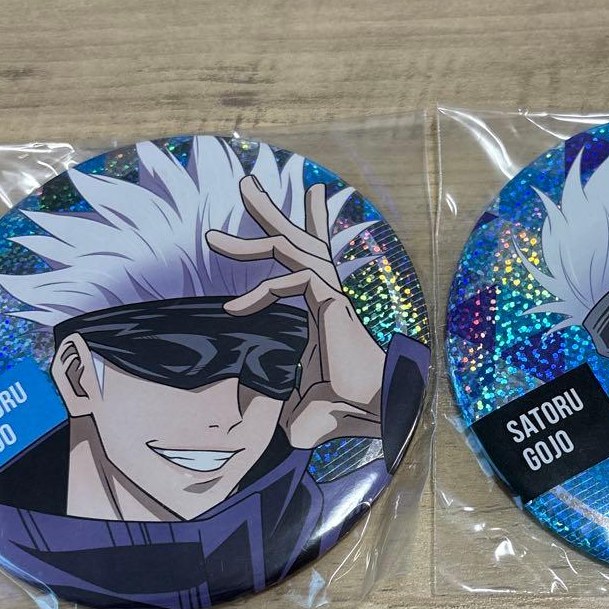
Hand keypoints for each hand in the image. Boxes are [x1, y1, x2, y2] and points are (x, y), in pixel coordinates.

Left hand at [206, 175, 385, 448]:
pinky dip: (263, 289)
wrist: (372, 410)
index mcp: (320, 311)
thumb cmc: (342, 408)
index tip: (238, 291)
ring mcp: (329, 294)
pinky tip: (236, 309)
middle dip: (269, 212)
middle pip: (296, 241)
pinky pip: (295, 278)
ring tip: (239, 193)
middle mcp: (325, 295)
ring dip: (264, 220)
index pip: (297, 272)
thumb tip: (266, 424)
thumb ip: (281, 405)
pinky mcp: (331, 301)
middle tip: (246, 184)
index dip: (269, 267)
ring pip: (293, 244)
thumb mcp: (298, 405)